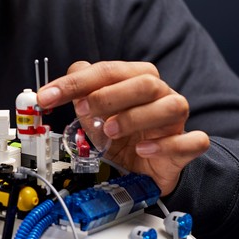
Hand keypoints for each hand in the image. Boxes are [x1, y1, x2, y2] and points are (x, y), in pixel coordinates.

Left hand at [37, 61, 208, 195]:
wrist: (144, 168)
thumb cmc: (122, 135)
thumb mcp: (94, 114)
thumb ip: (80, 93)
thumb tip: (64, 77)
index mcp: (137, 79)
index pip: (108, 71)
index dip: (75, 82)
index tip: (47, 96)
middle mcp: (160, 95)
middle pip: (144, 82)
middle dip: (109, 95)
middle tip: (82, 110)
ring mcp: (175, 120)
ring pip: (171, 107)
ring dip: (136, 118)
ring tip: (110, 131)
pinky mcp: (185, 147)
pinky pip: (190, 141)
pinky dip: (166, 145)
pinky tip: (143, 150)